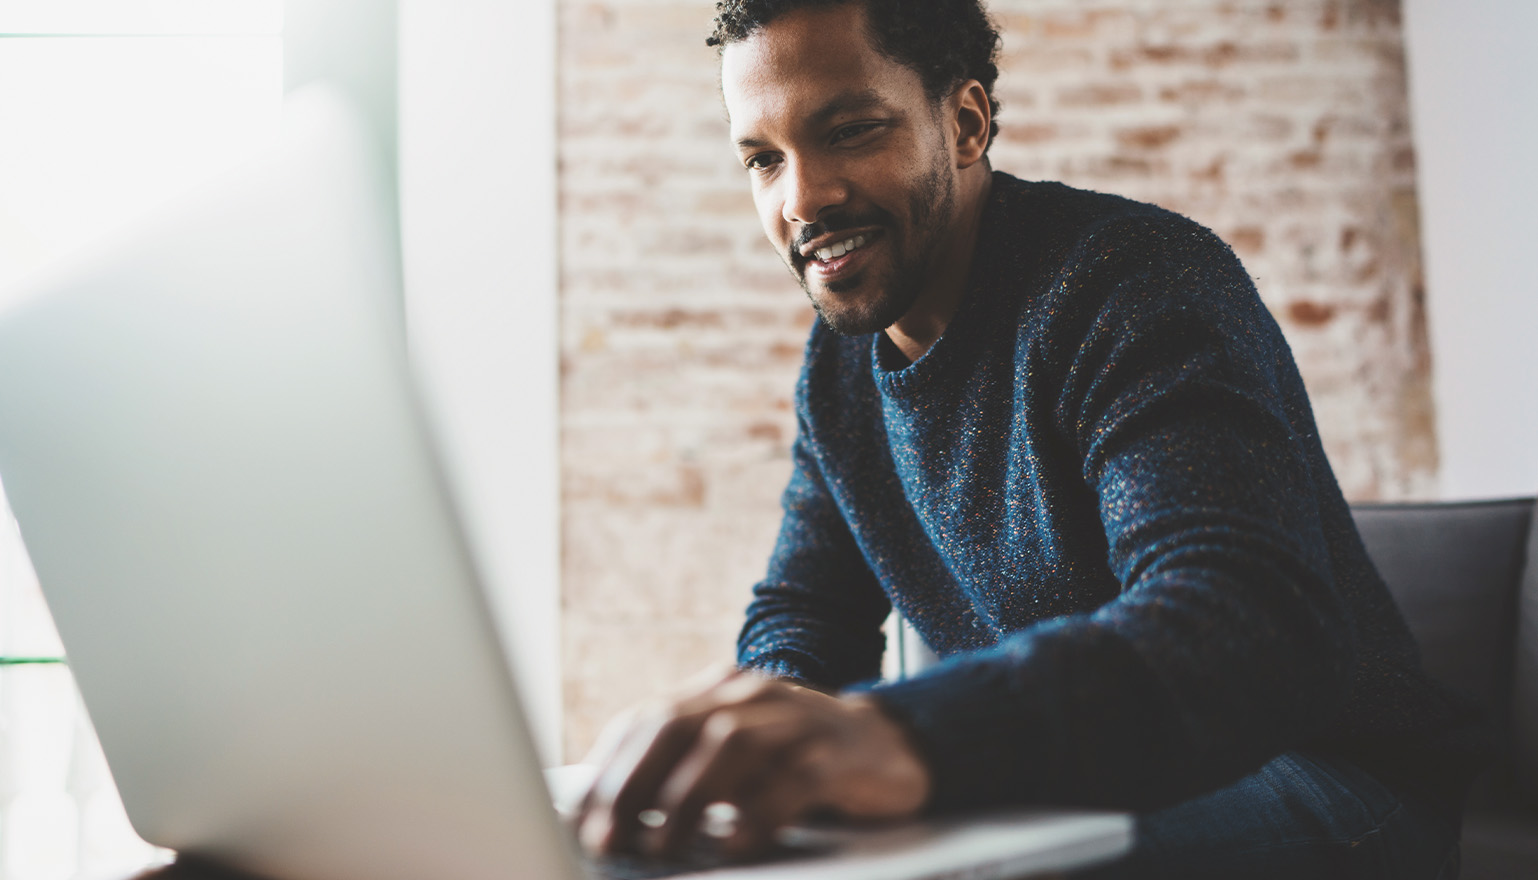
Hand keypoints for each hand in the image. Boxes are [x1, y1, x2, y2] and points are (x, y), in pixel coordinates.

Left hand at [576, 666, 930, 859]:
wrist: (892, 745)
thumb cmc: (796, 761)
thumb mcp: (736, 753)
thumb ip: (683, 766)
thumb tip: (608, 818)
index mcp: (721, 689)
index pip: (648, 720)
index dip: (608, 770)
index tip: (578, 821)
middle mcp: (755, 695)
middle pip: (678, 724)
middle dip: (634, 784)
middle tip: (607, 838)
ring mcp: (800, 720)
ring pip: (731, 745)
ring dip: (686, 800)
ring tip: (660, 849)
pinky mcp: (839, 756)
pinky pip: (794, 781)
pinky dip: (758, 815)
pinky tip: (735, 845)